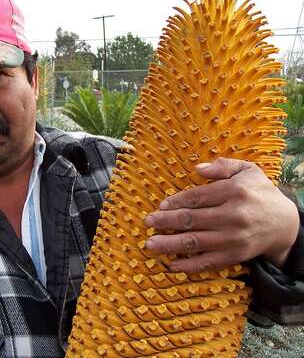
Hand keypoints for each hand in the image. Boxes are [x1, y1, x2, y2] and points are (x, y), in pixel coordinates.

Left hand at [144, 157, 299, 272]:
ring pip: (195, 242)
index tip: (161, 205)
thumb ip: (223, 166)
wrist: (285, 224)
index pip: (197, 198)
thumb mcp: (248, 171)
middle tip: (148, 223)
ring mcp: (232, 238)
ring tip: (150, 244)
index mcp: (234, 192)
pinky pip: (207, 263)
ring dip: (170, 244)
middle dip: (166, 222)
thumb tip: (198, 168)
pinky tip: (172, 265)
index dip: (176, 202)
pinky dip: (188, 266)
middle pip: (192, 220)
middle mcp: (232, 216)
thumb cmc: (260, 193)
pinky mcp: (234, 256)